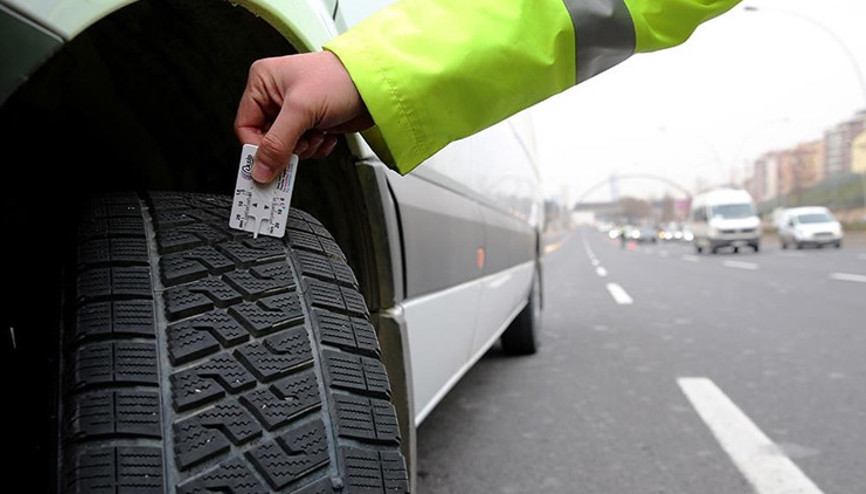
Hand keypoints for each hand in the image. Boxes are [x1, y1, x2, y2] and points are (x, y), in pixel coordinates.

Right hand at [234, 51, 372, 182]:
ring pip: (286, 148)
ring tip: (317, 133)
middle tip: (299, 146)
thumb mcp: (301, 110)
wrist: (375, 85)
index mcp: (263, 82)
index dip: (257, 147)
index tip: (268, 164)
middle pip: (267, 140)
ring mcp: (296, 111)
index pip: (245, 126)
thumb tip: (260, 169)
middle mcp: (276, 96)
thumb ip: (277, 143)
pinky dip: (316, 147)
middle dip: (286, 147)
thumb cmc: (340, 79)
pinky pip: (305, 148)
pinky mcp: (312, 123)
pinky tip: (326, 133)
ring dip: (304, 148)